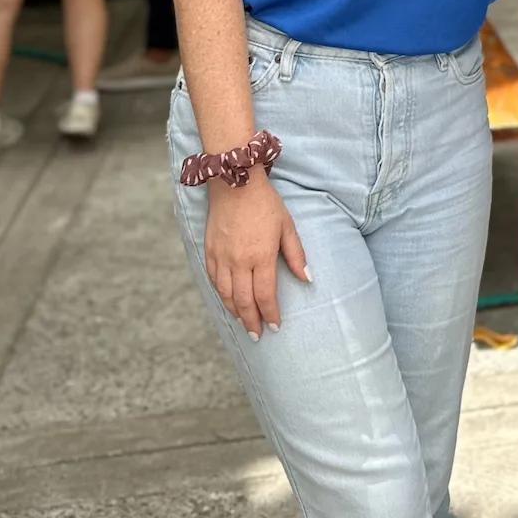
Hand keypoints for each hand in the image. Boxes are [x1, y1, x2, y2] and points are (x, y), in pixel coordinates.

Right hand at [203, 177, 309, 337]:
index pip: (265, 295)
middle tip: (257, 335)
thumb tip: (307, 279)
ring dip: (234, 312)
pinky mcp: (209, 250)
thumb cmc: (265, 203)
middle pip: (243, 301)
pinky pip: (213, 280)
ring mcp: (221, 257)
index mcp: (260, 256)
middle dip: (251, 321)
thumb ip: (296, 255)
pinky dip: (220, 294)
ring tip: (243, 322)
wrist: (234, 181)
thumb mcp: (287, 226)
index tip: (275, 326)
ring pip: (225, 294)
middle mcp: (238, 261)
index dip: (270, 314)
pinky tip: (226, 300)